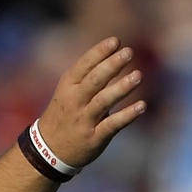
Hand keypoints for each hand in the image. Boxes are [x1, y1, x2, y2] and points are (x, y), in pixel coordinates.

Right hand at [35, 37, 145, 168]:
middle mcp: (75, 101)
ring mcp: (84, 120)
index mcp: (68, 86)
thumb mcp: (69, 92)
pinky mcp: (94, 137)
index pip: (84, 65)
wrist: (48, 150)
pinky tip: (142, 106)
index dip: (99, 52)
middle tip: (128, 52)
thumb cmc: (65, 114)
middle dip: (111, 65)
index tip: (116, 40)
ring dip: (121, 88)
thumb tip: (115, 55)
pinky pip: (112, 124)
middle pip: (94, 80)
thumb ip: (89, 77)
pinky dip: (128, 115)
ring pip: (103, 101)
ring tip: (138, 75)